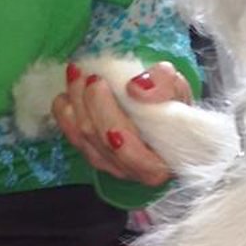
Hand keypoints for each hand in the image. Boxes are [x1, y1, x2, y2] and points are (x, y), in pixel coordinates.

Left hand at [52, 61, 193, 184]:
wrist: (168, 117)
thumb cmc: (176, 109)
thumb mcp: (180, 92)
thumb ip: (164, 87)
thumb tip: (136, 87)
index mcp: (155, 166)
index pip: (129, 152)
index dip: (110, 119)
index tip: (102, 83)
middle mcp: (129, 171)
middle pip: (101, 141)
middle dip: (90, 104)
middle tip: (90, 75)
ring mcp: (107, 164)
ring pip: (83, 138)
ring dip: (76, 104)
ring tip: (77, 75)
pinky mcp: (92, 153)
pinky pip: (71, 136)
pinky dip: (65, 113)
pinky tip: (66, 93)